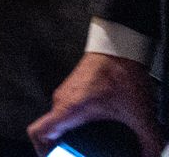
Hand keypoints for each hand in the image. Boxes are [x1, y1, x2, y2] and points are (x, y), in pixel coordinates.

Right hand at [28, 51, 162, 154]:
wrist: (119, 46)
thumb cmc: (121, 74)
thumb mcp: (139, 113)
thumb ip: (149, 139)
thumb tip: (153, 156)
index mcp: (69, 109)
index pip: (38, 132)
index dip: (40, 150)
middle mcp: (61, 101)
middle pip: (48, 130)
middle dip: (58, 147)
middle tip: (75, 156)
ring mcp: (66, 93)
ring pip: (57, 120)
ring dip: (66, 134)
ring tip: (85, 146)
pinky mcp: (73, 89)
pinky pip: (65, 111)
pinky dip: (72, 124)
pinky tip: (93, 129)